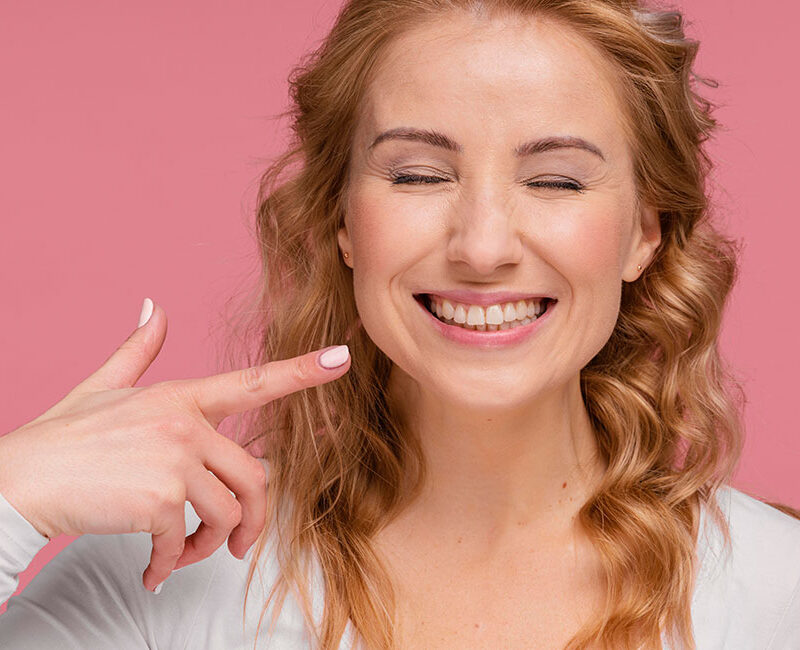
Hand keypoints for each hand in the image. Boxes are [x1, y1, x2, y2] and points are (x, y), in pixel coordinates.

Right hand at [0, 299, 350, 591]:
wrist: (16, 483)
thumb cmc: (60, 439)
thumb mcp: (102, 386)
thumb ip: (138, 349)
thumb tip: (155, 306)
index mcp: (179, 396)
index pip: (254, 382)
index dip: (303, 372)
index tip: (343, 359)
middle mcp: (185, 423)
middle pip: (253, 477)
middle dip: (252, 520)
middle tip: (235, 545)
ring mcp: (174, 459)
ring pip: (229, 513)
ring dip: (211, 546)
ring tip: (185, 555)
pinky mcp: (159, 499)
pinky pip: (188, 540)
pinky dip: (173, 564)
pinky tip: (153, 572)